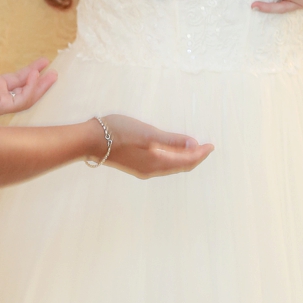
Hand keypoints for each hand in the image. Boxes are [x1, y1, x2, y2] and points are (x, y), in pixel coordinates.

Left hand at [0, 51, 56, 116]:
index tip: (44, 62)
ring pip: (27, 99)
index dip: (31, 71)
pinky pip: (21, 101)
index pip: (17, 81)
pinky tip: (36, 76)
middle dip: (41, 81)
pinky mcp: (0, 108)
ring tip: (52, 75)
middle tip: (54, 71)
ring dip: (40, 87)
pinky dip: (31, 90)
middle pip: (25, 90)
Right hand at [95, 114, 213, 178]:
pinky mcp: (135, 164)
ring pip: (171, 166)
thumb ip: (171, 140)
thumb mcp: (148, 133)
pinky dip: (172, 159)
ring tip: (194, 150)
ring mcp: (142, 169)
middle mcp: (151, 170)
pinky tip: (172, 152)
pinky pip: (162, 165)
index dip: (200, 154)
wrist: (91, 140)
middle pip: (180, 166)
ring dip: (184, 159)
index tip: (211, 146)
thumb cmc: (118, 132)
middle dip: (195, 158)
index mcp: (156, 163)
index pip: (186, 161)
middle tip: (207, 148)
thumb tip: (194, 145)